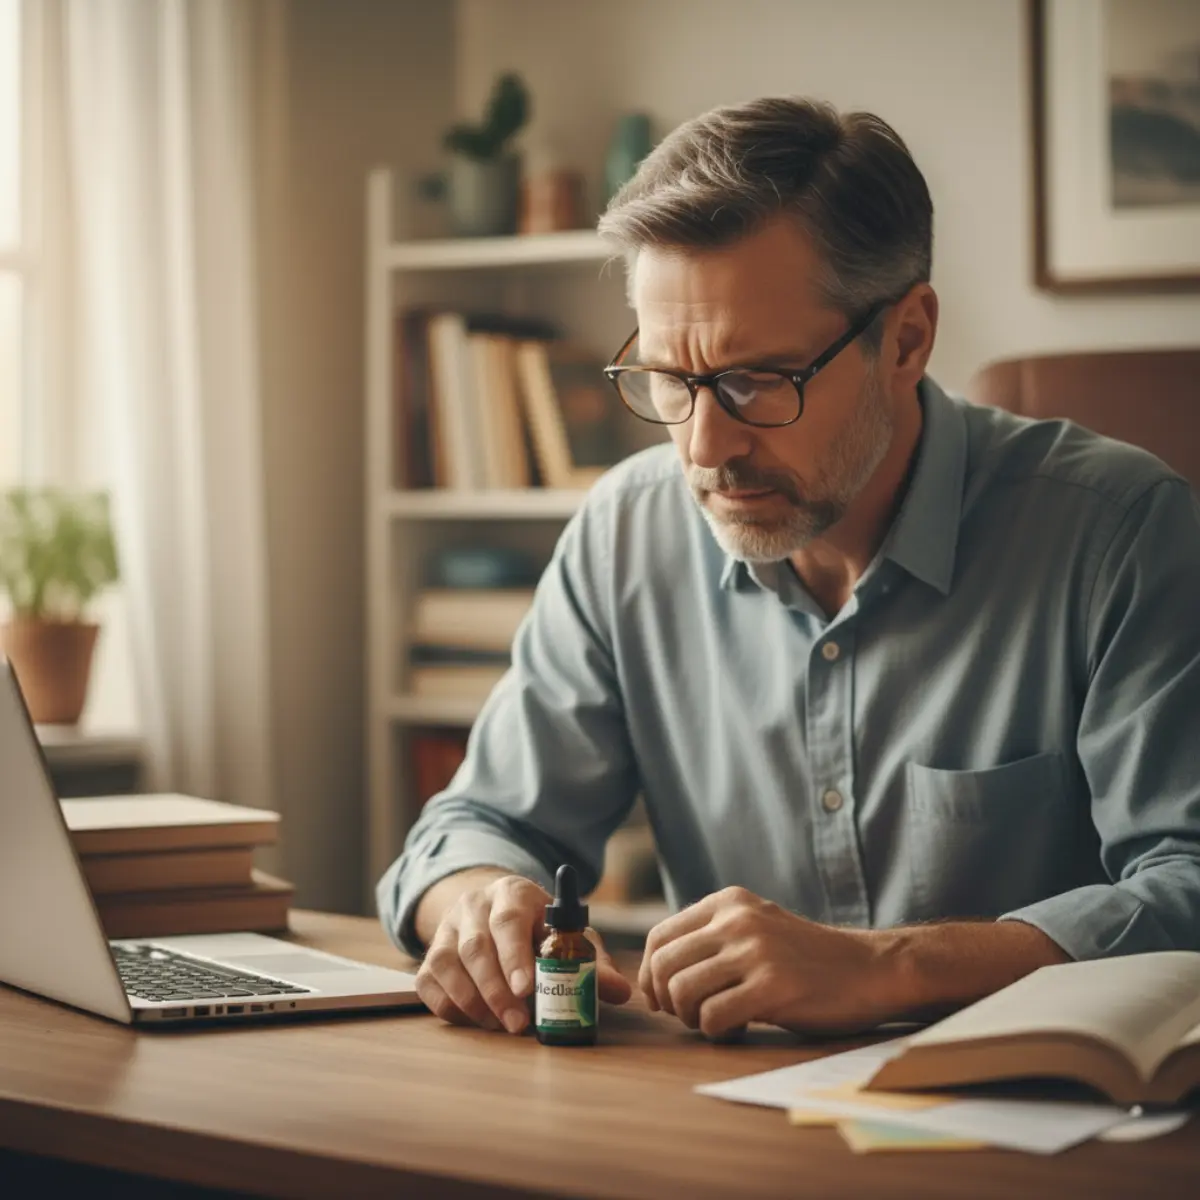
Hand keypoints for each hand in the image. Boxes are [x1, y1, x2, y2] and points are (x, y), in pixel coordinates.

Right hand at [416, 873, 631, 1033]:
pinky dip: (450, 1007)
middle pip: (475, 946)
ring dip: (473, 1001)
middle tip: (519, 1025)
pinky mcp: (431, 954)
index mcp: (512, 893)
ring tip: (500, 1026)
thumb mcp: (567, 936)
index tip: (527, 990)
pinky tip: (476, 1021)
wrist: (493, 912)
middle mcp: (474, 905)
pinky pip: (429, 982)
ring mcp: (447, 929)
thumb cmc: (538, 929)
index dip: (515, 956)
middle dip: (497, 991)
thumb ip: (591, 962)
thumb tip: (620, 992)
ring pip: (447, 963)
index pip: (509, 920)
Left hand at [639, 887, 900, 1038]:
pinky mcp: (772, 985)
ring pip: (682, 990)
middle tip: (687, 1016)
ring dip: (689, 1017)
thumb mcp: (755, 929)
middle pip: (665, 964)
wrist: (869, 969)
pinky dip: (714, 1031)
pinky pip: (712, 1016)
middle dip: (666, 999)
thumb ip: (711, 941)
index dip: (651, 975)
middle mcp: (737, 919)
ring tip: (711, 1022)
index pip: (660, 937)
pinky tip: (734, 1030)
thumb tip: (655, 979)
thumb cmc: (806, 960)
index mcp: (728, 902)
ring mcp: (755, 950)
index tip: (661, 999)